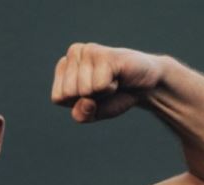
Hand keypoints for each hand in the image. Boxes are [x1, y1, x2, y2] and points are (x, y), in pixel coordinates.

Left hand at [51, 43, 166, 122]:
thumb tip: (85, 102)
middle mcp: (73, 55)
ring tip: (112, 80)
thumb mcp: (94, 113)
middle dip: (90, 98)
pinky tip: (117, 76)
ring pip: (84, 89)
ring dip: (103, 92)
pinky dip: (111, 87)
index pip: (58, 97)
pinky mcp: (104, 53)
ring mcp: (88, 51)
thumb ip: (82, 114)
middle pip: (69, 92)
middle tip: (105, 87)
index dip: (78, 103)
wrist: (145, 86)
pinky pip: (99, 85)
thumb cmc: (116, 97)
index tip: (93, 95)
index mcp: (64, 68)